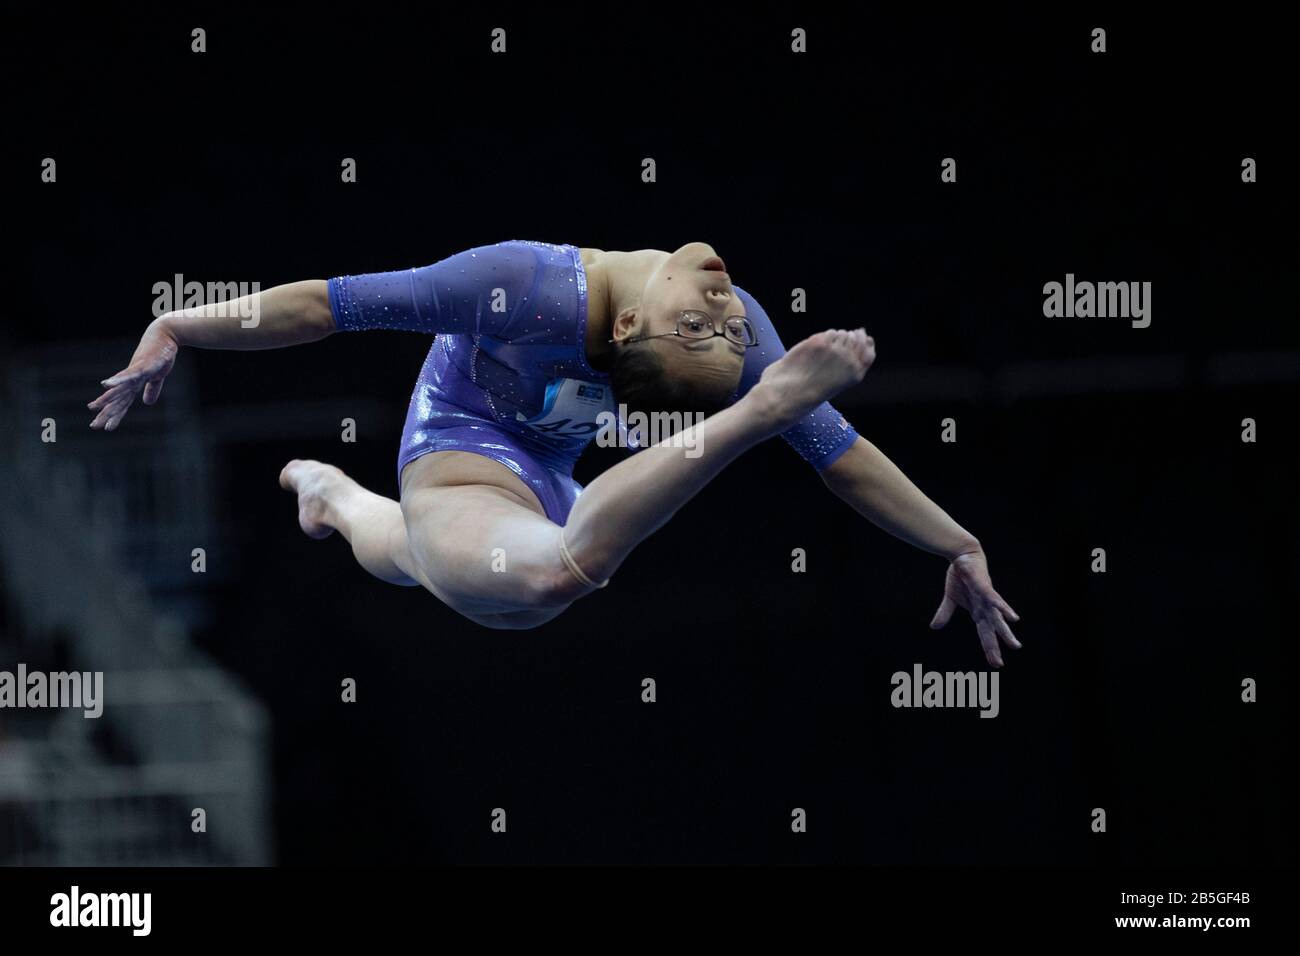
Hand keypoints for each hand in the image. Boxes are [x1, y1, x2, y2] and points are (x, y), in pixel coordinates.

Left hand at [88, 318, 179, 429]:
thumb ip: (152, 389)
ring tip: (94, 407)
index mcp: (135, 383)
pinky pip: (129, 374)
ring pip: (120, 388)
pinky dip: (118, 379)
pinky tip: (106, 383)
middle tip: (93, 426)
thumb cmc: (162, 353)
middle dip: (106, 412)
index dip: (114, 414)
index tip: (104, 427)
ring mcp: (135, 371)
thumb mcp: (158, 375)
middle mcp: (131, 378)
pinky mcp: (143, 364)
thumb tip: (147, 403)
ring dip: (107, 398)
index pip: (123, 402)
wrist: (166, 334)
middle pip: (118, 398)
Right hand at [929, 546, 1021, 667]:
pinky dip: (1003, 609)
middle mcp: (985, 608)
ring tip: (1014, 645)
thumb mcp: (950, 598)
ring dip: (1005, 631)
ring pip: (996, 618)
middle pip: (991, 631)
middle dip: (995, 647)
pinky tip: (1013, 618)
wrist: (962, 556)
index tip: (995, 664)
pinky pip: (994, 600)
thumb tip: (934, 627)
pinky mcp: (984, 587)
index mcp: (978, 612)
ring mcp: (987, 598)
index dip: (989, 649)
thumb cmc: (960, 576)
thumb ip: (945, 613)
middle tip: (999, 664)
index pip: (984, 634)